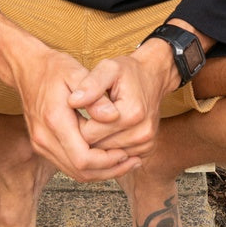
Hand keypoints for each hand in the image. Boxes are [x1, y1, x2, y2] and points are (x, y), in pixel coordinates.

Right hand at [12, 46, 141, 181]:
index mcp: (54, 120)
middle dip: (108, 170)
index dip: (107, 161)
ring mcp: (41, 143)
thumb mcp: (77, 73)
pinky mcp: (42, 145)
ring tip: (124, 162)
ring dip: (100, 171)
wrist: (28, 68)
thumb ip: (96, 96)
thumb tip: (114, 116)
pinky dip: (88, 165)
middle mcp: (44, 138)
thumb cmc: (53, 68)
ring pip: (74, 172)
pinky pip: (68, 164)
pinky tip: (105, 157)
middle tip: (131, 161)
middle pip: (79, 171)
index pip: (83, 158)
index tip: (126, 152)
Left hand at [68, 39, 178, 157]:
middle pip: (97, 148)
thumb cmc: (128, 72)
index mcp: (131, 113)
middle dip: (85, 135)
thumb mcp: (108, 68)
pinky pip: (118, 159)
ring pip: (106, 157)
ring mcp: (146, 144)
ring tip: (95, 122)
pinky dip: (109, 148)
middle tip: (83, 116)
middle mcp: (142, 133)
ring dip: (97, 143)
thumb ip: (90, 84)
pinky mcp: (146, 151)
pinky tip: (107, 131)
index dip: (76, 123)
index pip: (89, 133)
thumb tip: (73, 101)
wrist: (153, 77)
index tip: (76, 109)